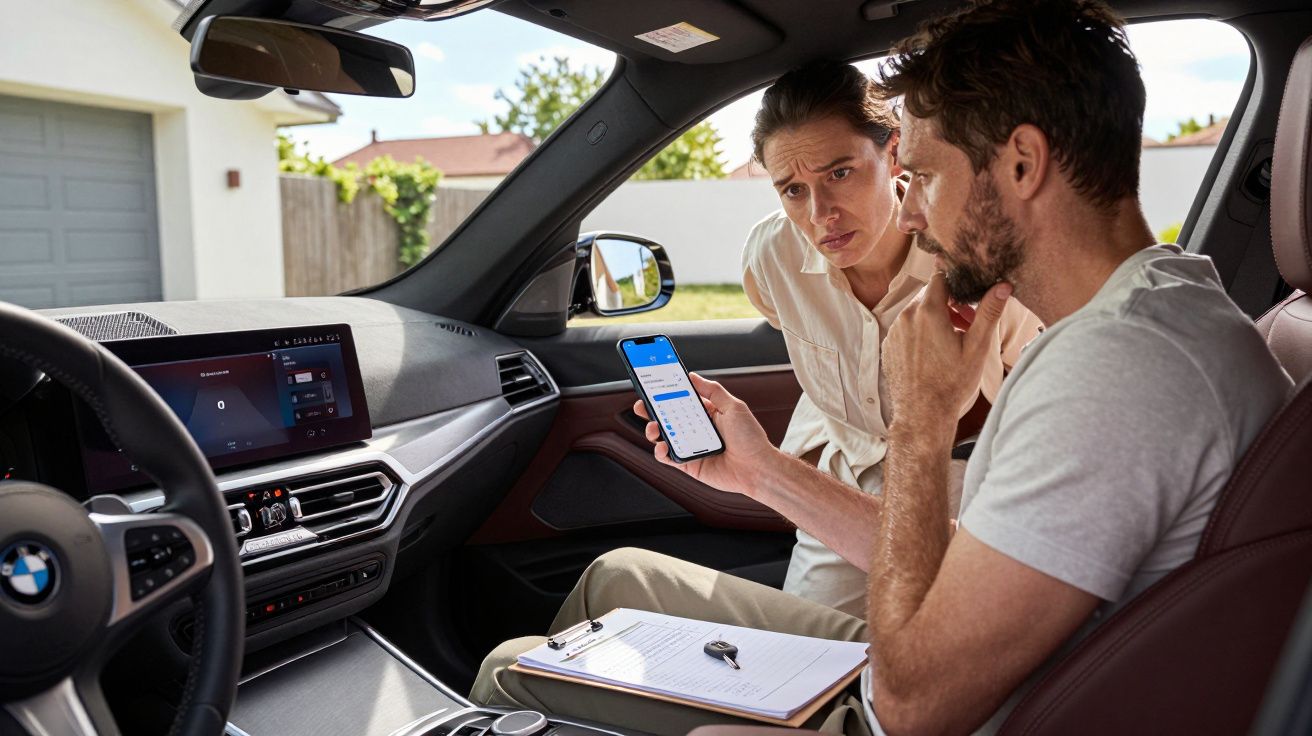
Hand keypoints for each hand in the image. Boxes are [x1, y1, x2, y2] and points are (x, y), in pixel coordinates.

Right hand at [634, 373, 777, 496]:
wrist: (758, 468)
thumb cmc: (751, 438)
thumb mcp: (734, 406)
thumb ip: (712, 391)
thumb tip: (692, 376)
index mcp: (706, 414)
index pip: (680, 400)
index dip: (665, 393)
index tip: (652, 385)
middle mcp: (696, 430)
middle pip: (667, 418)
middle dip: (651, 411)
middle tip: (642, 405)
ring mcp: (691, 447)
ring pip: (664, 437)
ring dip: (653, 430)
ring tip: (654, 427)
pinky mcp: (688, 465)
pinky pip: (669, 458)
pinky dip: (660, 452)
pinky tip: (662, 446)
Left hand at [882, 272, 1011, 429]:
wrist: (923, 414)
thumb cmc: (952, 382)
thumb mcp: (976, 347)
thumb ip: (988, 312)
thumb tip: (1003, 286)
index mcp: (927, 311)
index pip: (940, 278)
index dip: (957, 285)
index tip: (968, 301)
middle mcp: (906, 317)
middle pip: (928, 295)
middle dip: (948, 304)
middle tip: (966, 325)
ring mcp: (894, 332)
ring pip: (916, 312)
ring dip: (934, 319)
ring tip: (951, 341)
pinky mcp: (888, 345)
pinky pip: (905, 329)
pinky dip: (919, 333)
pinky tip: (933, 354)